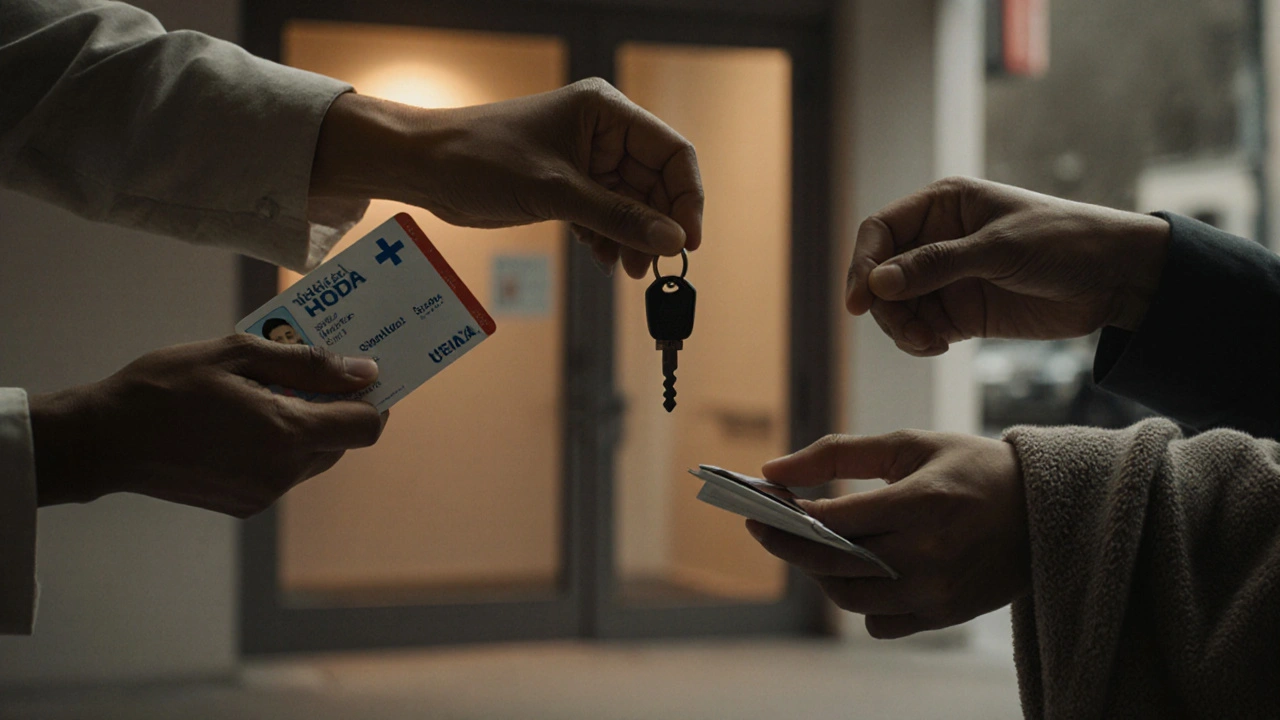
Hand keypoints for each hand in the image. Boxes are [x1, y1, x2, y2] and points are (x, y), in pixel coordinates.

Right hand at [29, 335, 387, 516]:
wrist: (104, 441)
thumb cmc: (166, 387)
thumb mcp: (237, 355)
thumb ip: (308, 363)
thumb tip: (364, 371)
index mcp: (286, 434)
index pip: (366, 426)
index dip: (374, 398)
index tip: (362, 372)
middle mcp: (283, 473)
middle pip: (342, 442)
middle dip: (337, 407)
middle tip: (311, 371)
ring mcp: (264, 494)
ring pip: (315, 457)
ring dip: (308, 426)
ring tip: (268, 391)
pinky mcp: (245, 504)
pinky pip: (285, 472)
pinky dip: (281, 445)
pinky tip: (247, 418)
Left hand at [312, 79, 703, 278]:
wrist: (424, 167)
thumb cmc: (481, 159)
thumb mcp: (556, 192)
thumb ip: (619, 217)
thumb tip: (674, 240)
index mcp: (606, 111)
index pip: (671, 152)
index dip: (686, 197)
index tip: (687, 241)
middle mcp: (602, 131)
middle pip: (656, 182)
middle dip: (657, 224)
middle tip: (654, 265)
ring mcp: (586, 159)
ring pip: (632, 203)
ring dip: (633, 237)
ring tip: (626, 268)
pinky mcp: (567, 184)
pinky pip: (605, 213)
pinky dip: (608, 237)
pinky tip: (602, 258)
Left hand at [747, 430, 1030, 638]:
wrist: (1043, 510)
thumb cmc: (970, 468)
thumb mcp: (909, 445)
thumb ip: (838, 454)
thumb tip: (772, 470)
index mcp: (922, 502)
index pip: (834, 520)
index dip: (789, 513)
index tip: (761, 501)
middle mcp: (929, 553)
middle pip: (834, 563)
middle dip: (789, 544)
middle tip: (763, 527)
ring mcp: (936, 591)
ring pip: (849, 598)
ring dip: (820, 573)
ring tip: (809, 545)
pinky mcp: (943, 615)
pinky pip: (879, 622)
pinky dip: (858, 600)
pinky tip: (854, 570)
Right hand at [846, 177, 1170, 355]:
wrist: (1117, 279)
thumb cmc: (1064, 242)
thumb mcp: (999, 249)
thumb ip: (936, 265)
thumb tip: (878, 283)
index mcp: (942, 206)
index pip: (880, 231)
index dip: (863, 264)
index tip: (859, 302)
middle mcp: (937, 240)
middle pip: (881, 274)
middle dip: (886, 306)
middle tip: (909, 332)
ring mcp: (947, 278)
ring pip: (896, 306)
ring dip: (901, 328)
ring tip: (929, 343)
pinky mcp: (960, 312)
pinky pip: (919, 328)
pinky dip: (918, 342)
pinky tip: (939, 346)